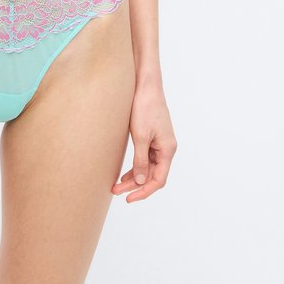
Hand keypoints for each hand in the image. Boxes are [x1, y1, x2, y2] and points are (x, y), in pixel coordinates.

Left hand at [112, 83, 176, 202]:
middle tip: (116, 192)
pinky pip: (145, 158)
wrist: (145, 85)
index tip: (129, 198)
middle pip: (152, 175)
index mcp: (167, 149)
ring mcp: (159, 143)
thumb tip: (139, 181)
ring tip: (116, 186)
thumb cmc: (145, 108)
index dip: (144, 191)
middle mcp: (166, 148)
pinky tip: (124, 173)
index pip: (158, 179)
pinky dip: (135, 166)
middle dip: (135, 186)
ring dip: (133, 177)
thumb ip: (140, 160)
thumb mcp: (141, 136)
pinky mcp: (151, 137)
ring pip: (147, 168)